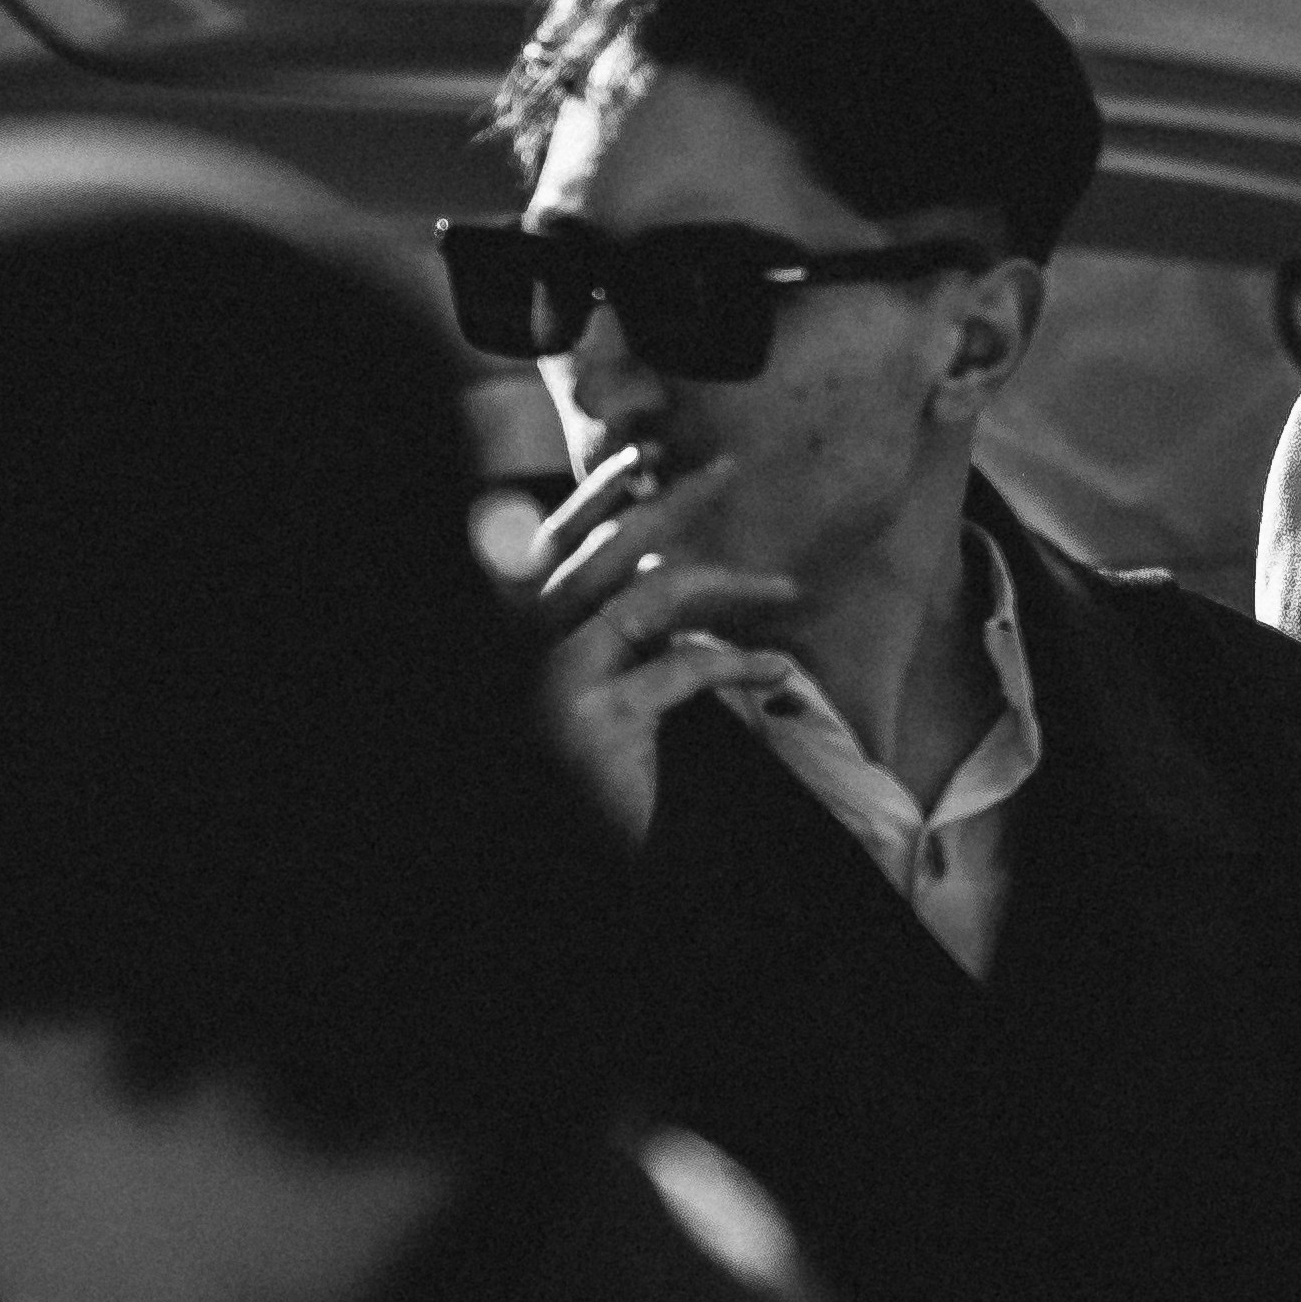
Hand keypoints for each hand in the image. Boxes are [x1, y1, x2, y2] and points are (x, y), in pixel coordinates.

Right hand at [527, 448, 793, 836]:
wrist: (585, 844)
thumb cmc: (588, 772)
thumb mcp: (596, 687)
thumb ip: (612, 630)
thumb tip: (654, 563)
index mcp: (517, 633)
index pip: (552, 545)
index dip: (597, 496)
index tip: (648, 457)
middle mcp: (521, 648)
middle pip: (601, 551)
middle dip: (668, 501)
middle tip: (727, 467)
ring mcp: (555, 681)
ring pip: (647, 595)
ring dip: (725, 582)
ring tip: (783, 589)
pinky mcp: (598, 718)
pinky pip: (682, 666)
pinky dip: (737, 659)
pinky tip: (776, 667)